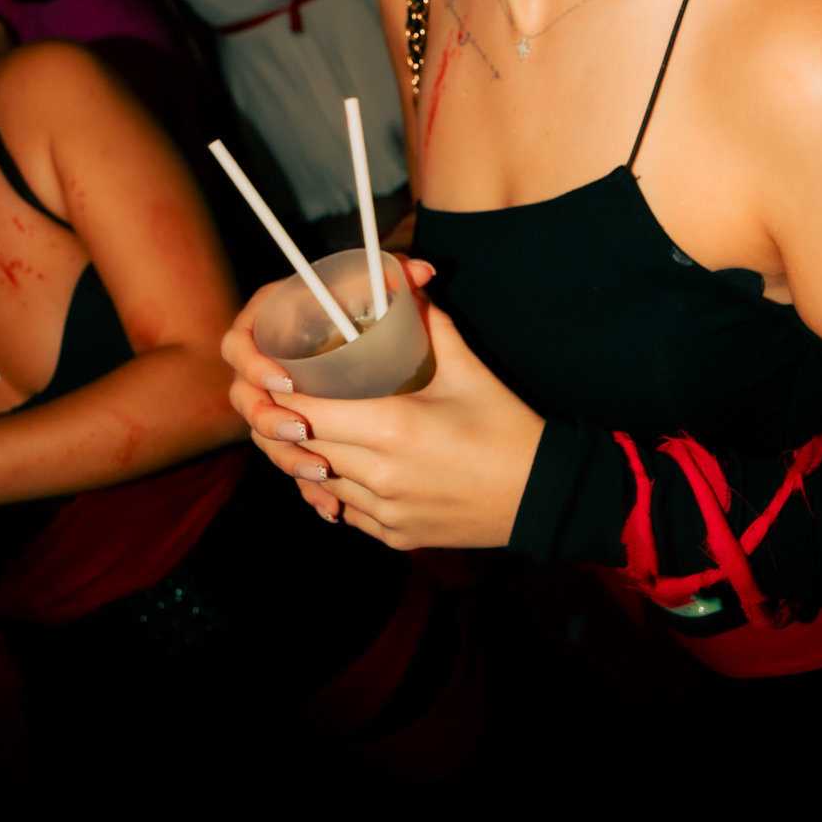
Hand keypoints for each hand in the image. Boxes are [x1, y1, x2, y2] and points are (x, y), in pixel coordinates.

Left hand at [220, 263, 544, 546]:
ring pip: (322, 484)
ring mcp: (386, 512)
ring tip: (321, 430)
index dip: (282, 397)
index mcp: (391, 429)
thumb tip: (406, 285)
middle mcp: (380, 476)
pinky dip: (342, 490)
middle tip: (293, 399)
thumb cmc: (506, 428)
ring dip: (315, 459)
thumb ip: (429, 323)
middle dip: (291, 425)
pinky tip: (353, 467)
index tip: (278, 377)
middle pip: (304, 451)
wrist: (543, 496)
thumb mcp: (467, 369)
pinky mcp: (396, 535)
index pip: (306, 414)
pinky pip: (348, 511)